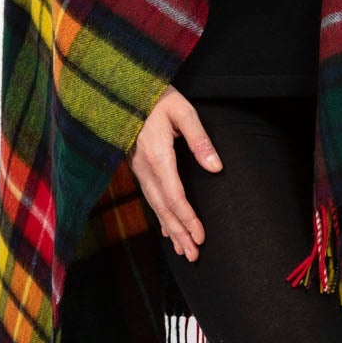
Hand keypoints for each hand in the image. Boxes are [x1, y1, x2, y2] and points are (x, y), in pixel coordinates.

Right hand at [130, 84, 222, 261]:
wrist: (125, 87)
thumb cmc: (158, 96)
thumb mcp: (183, 110)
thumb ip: (200, 139)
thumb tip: (216, 168)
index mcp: (157, 155)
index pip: (174, 196)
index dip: (187, 219)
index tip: (200, 237)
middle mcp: (144, 166)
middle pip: (163, 207)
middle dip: (179, 233)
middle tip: (194, 255)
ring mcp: (138, 167)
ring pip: (155, 205)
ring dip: (170, 229)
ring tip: (183, 250)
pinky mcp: (137, 165)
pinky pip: (149, 197)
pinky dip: (159, 215)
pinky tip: (167, 229)